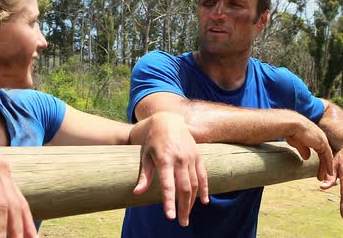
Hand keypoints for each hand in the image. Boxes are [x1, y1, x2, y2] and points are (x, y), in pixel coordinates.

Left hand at [130, 112, 208, 226]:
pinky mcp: (198, 156)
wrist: (168, 121)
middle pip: (184, 188)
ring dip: (192, 202)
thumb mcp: (145, 155)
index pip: (168, 185)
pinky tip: (204, 201)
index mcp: (165, 159)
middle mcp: (179, 159)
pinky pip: (203, 175)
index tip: (171, 216)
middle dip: (184, 207)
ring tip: (187, 215)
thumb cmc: (153, 140)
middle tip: (182, 222)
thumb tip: (137, 192)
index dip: (169, 201)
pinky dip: (204, 189)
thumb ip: (144, 175)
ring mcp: (191, 158)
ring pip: (194, 184)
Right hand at [285, 118, 333, 181]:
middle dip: (325, 164)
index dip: (320, 158)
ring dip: (327, 167)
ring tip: (328, 177)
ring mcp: (322, 140)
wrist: (292, 124)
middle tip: (324, 174)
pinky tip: (330, 173)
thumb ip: (303, 149)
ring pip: (327, 156)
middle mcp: (320, 137)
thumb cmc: (291, 131)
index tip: (319, 166)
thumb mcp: (297, 143)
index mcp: (313, 135)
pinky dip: (329, 165)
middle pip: (325, 153)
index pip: (319, 149)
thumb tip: (307, 157)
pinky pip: (328, 157)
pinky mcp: (323, 144)